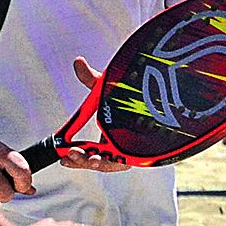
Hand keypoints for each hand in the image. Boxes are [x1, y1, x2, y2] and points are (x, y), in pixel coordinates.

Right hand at [59, 58, 131, 172]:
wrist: (164, 91)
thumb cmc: (138, 91)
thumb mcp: (109, 86)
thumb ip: (91, 78)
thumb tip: (77, 61)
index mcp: (113, 134)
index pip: (92, 149)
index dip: (77, 154)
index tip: (62, 154)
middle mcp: (122, 145)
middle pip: (97, 159)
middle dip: (80, 160)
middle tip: (65, 156)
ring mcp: (131, 151)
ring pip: (108, 164)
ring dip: (90, 162)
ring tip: (76, 155)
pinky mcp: (141, 155)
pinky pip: (121, 164)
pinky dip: (107, 164)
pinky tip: (95, 159)